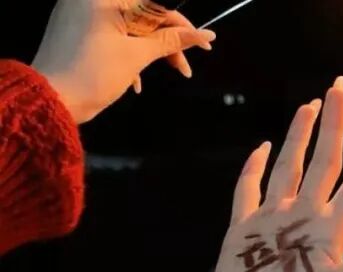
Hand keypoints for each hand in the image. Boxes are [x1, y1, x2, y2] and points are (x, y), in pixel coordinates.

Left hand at [32, 0, 215, 122]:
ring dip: (148, 51)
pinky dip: (127, 54)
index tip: (204, 43)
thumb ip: (170, 41)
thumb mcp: (136, 56)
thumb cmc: (91, 74)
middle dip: (164, 42)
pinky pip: (111, 36)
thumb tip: (204, 35)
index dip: (180, 25)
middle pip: (141, 16)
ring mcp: (79, 16)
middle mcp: (88, 1)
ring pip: (128, 29)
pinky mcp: (75, 32)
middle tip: (184, 67)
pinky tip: (135, 80)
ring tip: (164, 76)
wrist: (48, 100)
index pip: (152, 6)